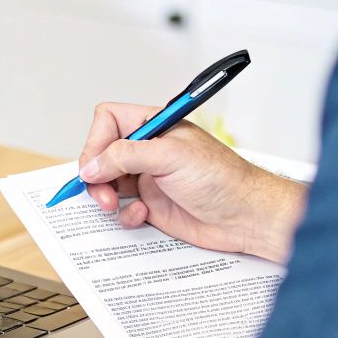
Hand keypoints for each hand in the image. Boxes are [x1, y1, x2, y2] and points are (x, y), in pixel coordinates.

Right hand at [76, 102, 307, 262]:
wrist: (246, 217)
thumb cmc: (222, 179)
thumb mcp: (171, 157)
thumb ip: (126, 157)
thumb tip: (91, 167)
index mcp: (154, 127)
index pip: (109, 121)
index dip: (97, 141)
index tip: (96, 165)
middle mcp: (147, 150)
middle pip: (101, 154)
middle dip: (96, 174)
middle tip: (103, 193)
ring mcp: (148, 177)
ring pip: (106, 182)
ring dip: (105, 196)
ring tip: (114, 206)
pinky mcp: (151, 204)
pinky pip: (121, 208)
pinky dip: (125, 214)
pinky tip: (142, 215)